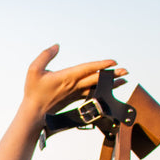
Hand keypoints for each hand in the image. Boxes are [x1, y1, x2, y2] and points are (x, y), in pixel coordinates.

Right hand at [0, 45, 126, 159]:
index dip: (101, 65)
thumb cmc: (33, 92)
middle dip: (111, 75)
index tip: (113, 62)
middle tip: (126, 71)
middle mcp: (73, 86)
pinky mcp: (73, 100)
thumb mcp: (34, 70)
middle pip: (96, 79)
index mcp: (66, 77)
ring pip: (96, 87)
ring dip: (110, 84)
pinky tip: (106, 90)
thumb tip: (57, 46)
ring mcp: (74, 94)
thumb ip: (45, 56)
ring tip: (122, 81)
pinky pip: (90, 94)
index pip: (87, 69)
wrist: (33, 113)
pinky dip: (100, 91)